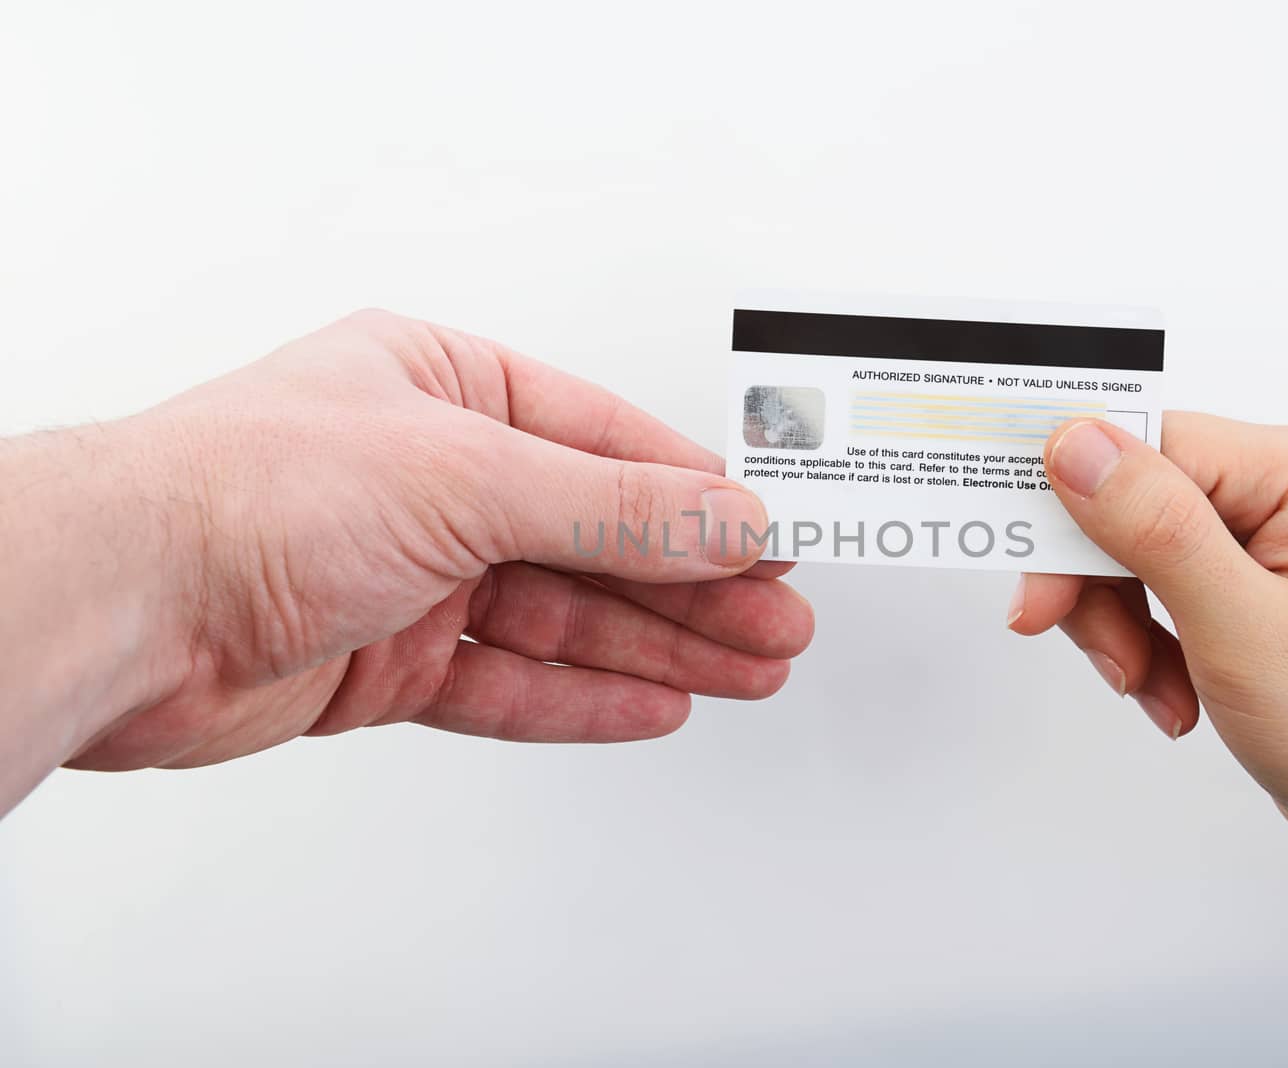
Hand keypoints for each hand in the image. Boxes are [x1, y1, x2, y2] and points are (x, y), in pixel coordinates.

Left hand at [55, 310, 811, 772]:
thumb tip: (720, 519)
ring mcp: (411, 571)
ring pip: (563, 615)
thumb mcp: (466, 477)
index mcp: (446, 387)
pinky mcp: (388, 659)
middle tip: (776, 619)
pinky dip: (581, 694)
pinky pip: (510, 680)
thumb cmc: (246, 493)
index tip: (767, 536)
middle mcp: (431, 476)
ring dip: (656, 645)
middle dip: (692, 584)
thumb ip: (608, 507)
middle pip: (595, 536)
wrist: (125, 607)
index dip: (695, 495)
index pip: (605, 443)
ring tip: (745, 667)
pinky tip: (651, 701)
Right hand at [1006, 413, 1287, 926]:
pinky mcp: (1238, 581)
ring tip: (1155, 690)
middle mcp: (1275, 486)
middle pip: (1123, 500)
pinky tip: (1173, 696)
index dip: (1073, 508)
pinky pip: (1148, 590)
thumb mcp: (1242, 627)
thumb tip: (1075, 443)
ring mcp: (1256, 535)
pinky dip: (1142, 647)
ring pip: (1124, 551)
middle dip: (1098, 588)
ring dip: (1120, 630)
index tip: (1034, 578)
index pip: (1142, 445)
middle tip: (1097, 652)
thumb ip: (1156, 528)